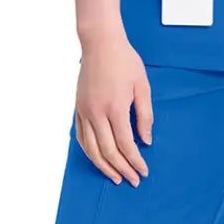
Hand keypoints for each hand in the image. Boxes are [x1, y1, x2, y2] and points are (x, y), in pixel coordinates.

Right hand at [75, 33, 152, 184]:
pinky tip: (98, 159)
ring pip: (91, 148)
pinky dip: (89, 152)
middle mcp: (96, 113)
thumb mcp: (142, 86)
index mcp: (115, 108)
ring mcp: (84, 111)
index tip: (143, 172)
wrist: (100, 43)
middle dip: (122, 169)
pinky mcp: (78, 108)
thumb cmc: (125, 61)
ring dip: (104, 166)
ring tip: (115, 177)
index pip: (126, 144)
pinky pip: (81, 137)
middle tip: (132, 180)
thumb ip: (145, 116)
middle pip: (108, 151)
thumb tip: (146, 140)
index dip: (135, 161)